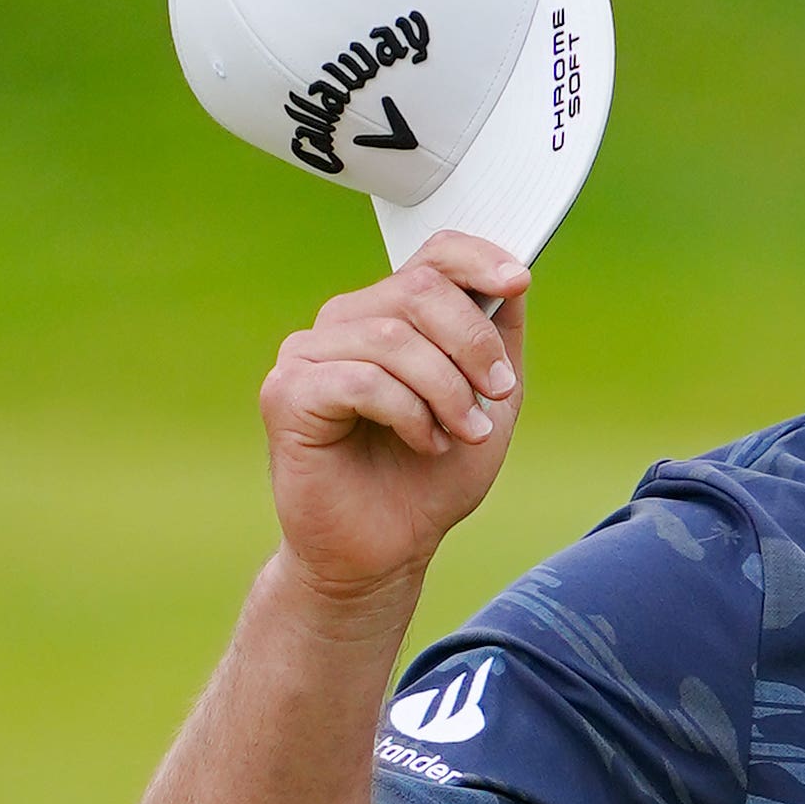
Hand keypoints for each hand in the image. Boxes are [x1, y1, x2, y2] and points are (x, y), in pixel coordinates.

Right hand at [257, 232, 530, 604]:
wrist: (388, 548)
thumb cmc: (430, 477)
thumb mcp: (487, 399)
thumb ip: (498, 338)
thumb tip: (513, 276)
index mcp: (390, 314)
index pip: (431, 254)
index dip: (479, 258)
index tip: (518, 280)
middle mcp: (344, 323)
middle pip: (419, 290)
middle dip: (473, 344)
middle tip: (496, 395)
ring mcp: (308, 354)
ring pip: (394, 338)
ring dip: (446, 389)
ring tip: (461, 432)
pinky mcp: (286, 393)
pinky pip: (361, 380)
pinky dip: (408, 413)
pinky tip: (423, 442)